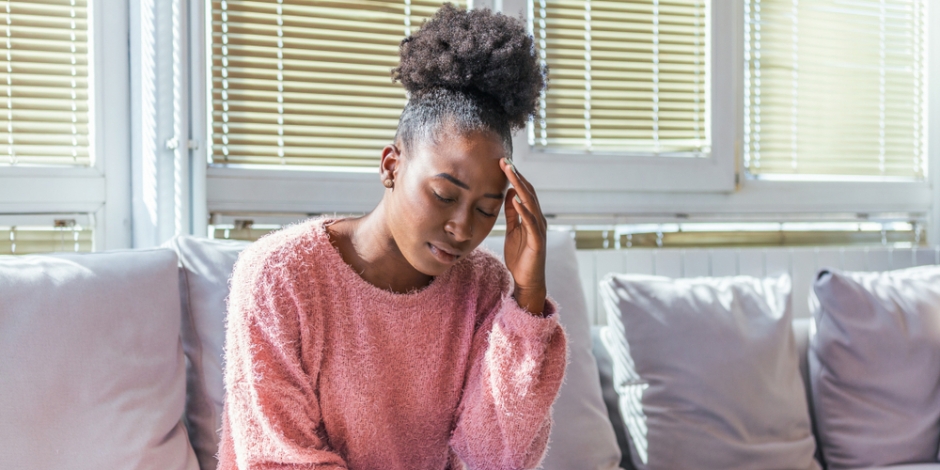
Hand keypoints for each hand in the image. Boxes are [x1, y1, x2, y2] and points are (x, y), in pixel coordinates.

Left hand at [501, 157, 547, 315]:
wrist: (527, 280)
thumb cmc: (520, 256)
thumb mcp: (513, 230)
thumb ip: (512, 214)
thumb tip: (510, 194)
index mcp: (532, 216)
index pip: (524, 191)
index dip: (515, 177)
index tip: (503, 162)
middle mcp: (538, 220)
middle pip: (528, 193)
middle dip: (517, 176)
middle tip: (505, 160)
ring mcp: (539, 230)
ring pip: (531, 203)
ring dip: (520, 187)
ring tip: (510, 173)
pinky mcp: (537, 242)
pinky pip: (531, 223)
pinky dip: (524, 210)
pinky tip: (516, 200)